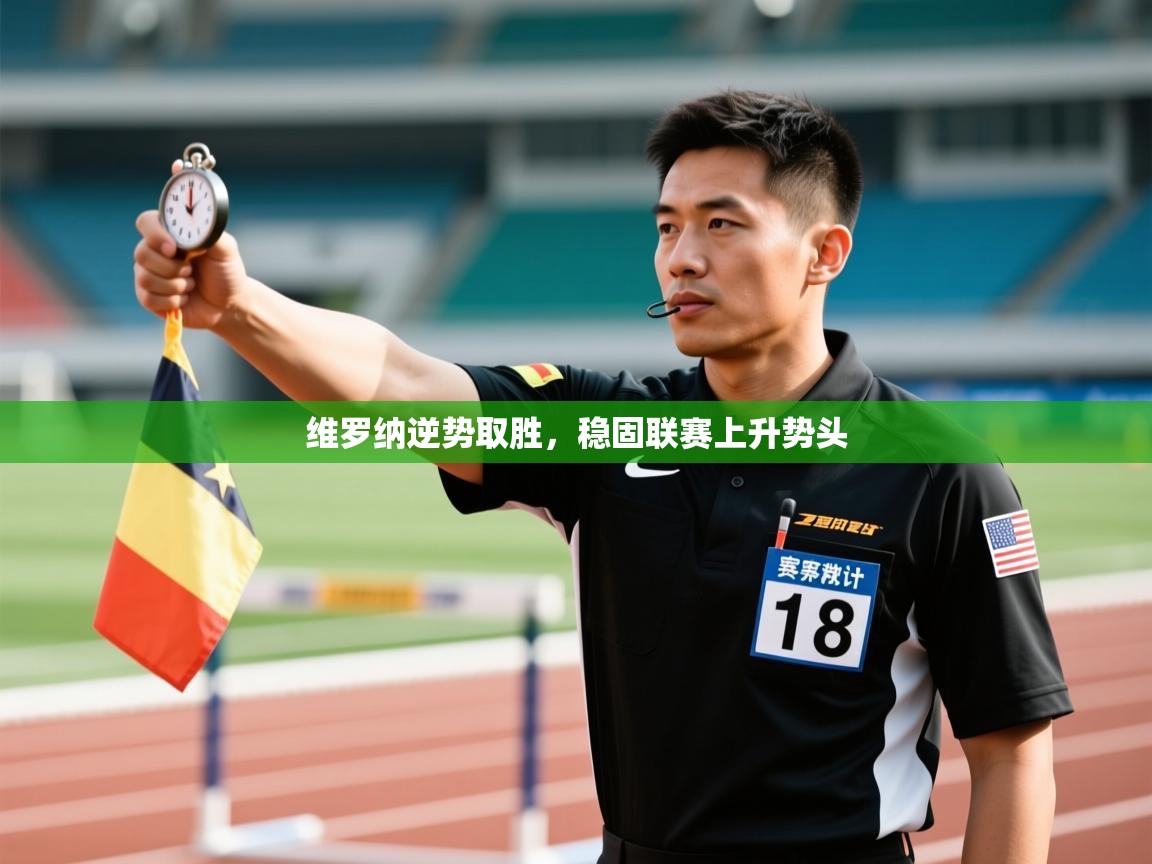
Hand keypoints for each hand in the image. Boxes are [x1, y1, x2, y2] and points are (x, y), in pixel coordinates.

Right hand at [133, 160, 248, 330]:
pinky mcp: (147, 296)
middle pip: (142, 253)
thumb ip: (211, 234)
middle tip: (191, 271)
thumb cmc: (226, 272)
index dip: (155, 234)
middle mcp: (154, 251)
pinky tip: (185, 298)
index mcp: (169, 234)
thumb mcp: (226, 250)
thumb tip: (198, 224)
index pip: (145, 222)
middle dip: (172, 267)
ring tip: (191, 284)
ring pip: (145, 278)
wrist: (229, 303)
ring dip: (176, 286)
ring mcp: (148, 274)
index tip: (174, 248)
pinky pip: (147, 298)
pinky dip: (172, 301)